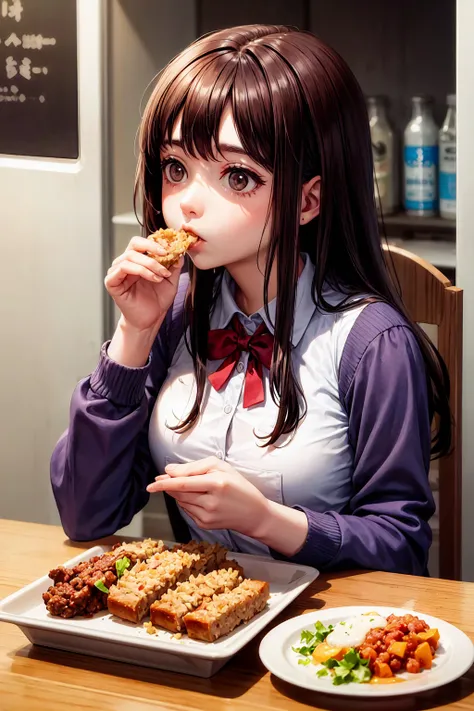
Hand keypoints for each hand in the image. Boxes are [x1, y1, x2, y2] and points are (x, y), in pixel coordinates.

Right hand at [104, 235, 182, 331]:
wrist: (150, 319)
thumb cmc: (157, 300)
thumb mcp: (171, 281)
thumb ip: (174, 266)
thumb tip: (180, 252)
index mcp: (137, 260)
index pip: (142, 242)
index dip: (155, 242)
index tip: (170, 248)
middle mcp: (125, 263)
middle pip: (134, 244)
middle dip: (152, 249)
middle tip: (166, 255)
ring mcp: (117, 272)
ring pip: (130, 256)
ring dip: (149, 264)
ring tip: (161, 275)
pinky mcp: (112, 282)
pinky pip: (123, 268)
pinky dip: (141, 271)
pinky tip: (153, 279)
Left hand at [146, 457, 270, 537]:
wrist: (254, 513)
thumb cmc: (239, 486)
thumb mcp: (221, 467)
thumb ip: (194, 467)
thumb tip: (170, 471)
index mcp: (216, 484)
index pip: (183, 483)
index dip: (165, 483)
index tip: (151, 483)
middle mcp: (211, 502)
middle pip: (179, 493)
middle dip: (169, 486)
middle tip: (163, 479)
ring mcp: (207, 516)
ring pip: (181, 502)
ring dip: (178, 493)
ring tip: (193, 487)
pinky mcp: (205, 525)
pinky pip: (187, 511)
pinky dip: (187, 503)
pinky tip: (199, 499)